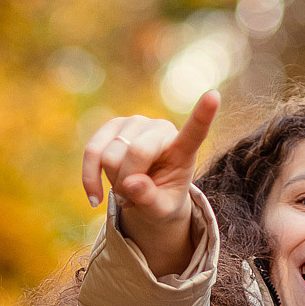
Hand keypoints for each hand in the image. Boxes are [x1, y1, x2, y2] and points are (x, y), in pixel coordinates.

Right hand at [81, 90, 218, 273]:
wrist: (144, 195)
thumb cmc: (160, 200)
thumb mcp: (162, 210)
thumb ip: (151, 199)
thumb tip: (131, 183)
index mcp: (183, 149)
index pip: (195, 131)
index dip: (203, 114)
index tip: (214, 95)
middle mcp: (161, 128)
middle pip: (136, 153)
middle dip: (128, 183)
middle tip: (134, 198)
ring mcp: (135, 123)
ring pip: (111, 156)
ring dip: (113, 182)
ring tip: (126, 191)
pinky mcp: (112, 127)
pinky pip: (92, 153)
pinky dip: (90, 178)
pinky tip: (95, 197)